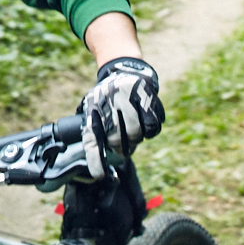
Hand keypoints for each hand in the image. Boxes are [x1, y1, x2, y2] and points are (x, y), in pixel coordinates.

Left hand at [77, 57, 163, 176]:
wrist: (123, 69)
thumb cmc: (106, 96)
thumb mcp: (91, 107)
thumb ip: (90, 129)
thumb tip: (91, 159)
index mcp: (94, 110)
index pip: (92, 140)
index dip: (96, 161)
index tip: (100, 176)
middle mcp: (111, 106)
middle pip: (117, 142)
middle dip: (121, 149)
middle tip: (122, 147)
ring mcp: (130, 102)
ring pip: (136, 136)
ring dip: (135, 139)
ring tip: (133, 133)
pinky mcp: (148, 100)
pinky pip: (153, 128)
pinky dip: (150, 130)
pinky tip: (145, 122)